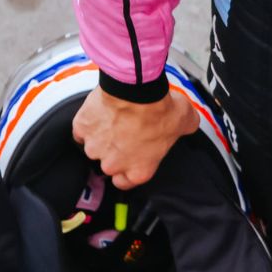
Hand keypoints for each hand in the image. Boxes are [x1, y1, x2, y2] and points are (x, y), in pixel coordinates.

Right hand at [72, 86, 196, 189]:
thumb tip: (190, 124)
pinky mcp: (81, 129)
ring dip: (103, 136)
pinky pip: (82, 130)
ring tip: (116, 118)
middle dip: (116, 151)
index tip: (132, 160)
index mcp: (139, 169)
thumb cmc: (159, 107)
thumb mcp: (185, 122)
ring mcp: (94, 147)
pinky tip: (101, 112)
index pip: (128, 182)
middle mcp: (113, 164)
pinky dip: (90, 122)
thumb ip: (185, 130)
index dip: (129, 171)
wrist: (135, 89)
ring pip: (95, 147)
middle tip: (127, 132)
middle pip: (110, 164)